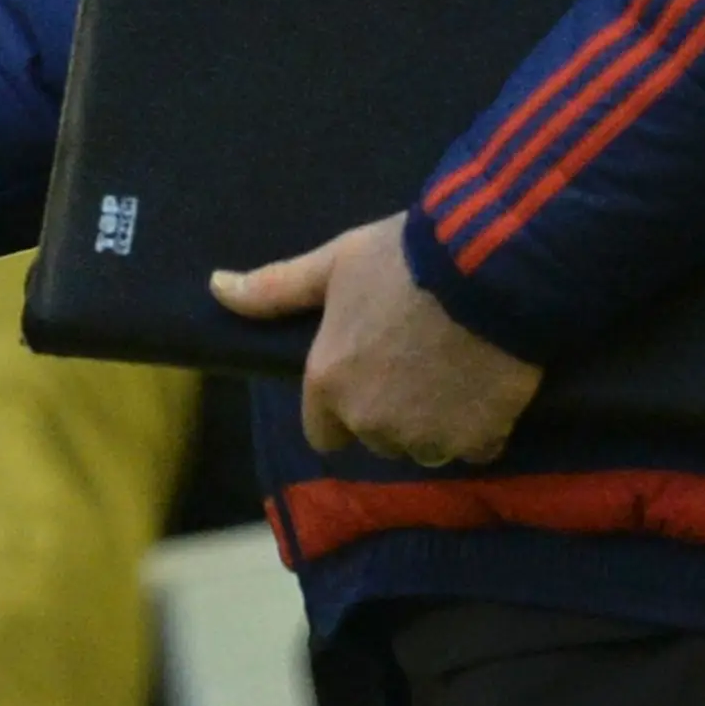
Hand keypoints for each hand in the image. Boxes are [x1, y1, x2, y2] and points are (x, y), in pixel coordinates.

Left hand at [214, 211, 540, 464]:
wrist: (488, 269)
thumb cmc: (403, 259)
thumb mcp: (334, 264)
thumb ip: (275, 289)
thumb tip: (215, 287)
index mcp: (328, 383)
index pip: (323, 433)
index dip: (344, 409)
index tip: (370, 377)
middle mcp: (369, 421)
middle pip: (377, 438)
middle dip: (395, 411)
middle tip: (420, 360)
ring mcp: (424, 437)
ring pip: (426, 447)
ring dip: (438, 423)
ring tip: (456, 369)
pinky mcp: (476, 441)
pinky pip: (476, 446)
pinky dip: (483, 425)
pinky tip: (489, 382)